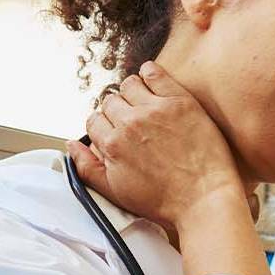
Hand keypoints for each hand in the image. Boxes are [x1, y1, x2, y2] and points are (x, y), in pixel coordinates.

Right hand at [68, 62, 245, 231]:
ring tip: (143, 104)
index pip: (94, 121)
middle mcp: (129, 123)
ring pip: (129, 84)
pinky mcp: (179, 101)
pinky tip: (152, 80)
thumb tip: (71, 146)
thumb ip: (88, 167)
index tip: (115, 131)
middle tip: (132, 122)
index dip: (104, 126)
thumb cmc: (164, 202)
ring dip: (132, 92)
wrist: (204, 199)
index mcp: (112, 145)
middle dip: (117, 111)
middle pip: (110, 101)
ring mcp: (155, 110)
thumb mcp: (116, 192)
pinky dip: (149, 72)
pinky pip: (154, 73)